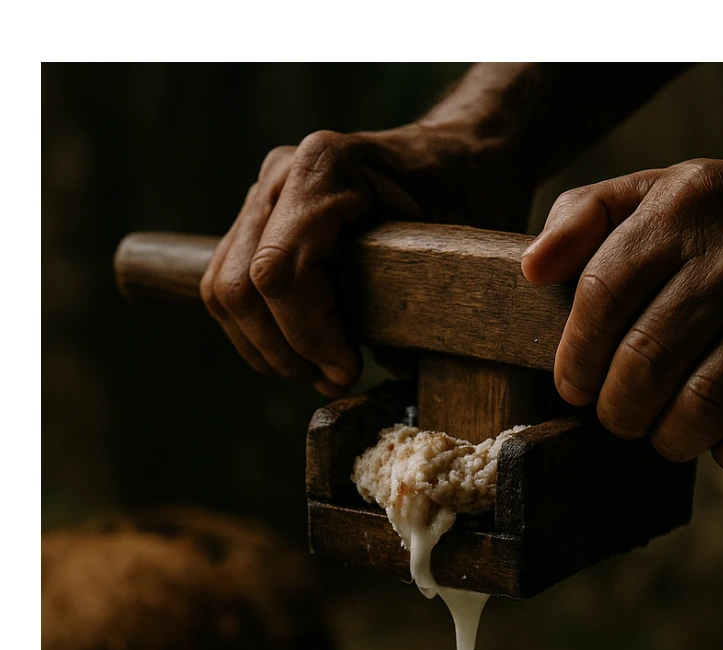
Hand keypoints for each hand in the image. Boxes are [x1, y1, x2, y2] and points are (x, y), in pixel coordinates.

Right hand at [201, 126, 530, 396]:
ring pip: (224, 291)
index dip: (307, 337)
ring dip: (266, 348)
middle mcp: (282, 176)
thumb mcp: (451, 249)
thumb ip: (418, 308)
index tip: (347, 371)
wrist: (452, 158)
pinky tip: (302, 352)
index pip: (278, 274)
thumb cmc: (460, 196)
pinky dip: (258, 332)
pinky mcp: (257, 221)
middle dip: (284, 351)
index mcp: (325, 169)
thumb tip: (393, 367)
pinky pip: (229, 285)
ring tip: (319, 372)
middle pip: (238, 287)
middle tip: (334, 380)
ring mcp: (263, 195)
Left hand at [520, 145, 722, 472]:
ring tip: (667, 434)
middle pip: (643, 365)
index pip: (600, 297)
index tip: (577, 386)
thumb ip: (588, 214)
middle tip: (623, 417)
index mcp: (681, 210)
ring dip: (671, 441)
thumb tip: (531, 270)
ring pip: (700, 408)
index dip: (577, 359)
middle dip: (620, 412)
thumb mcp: (665, 187)